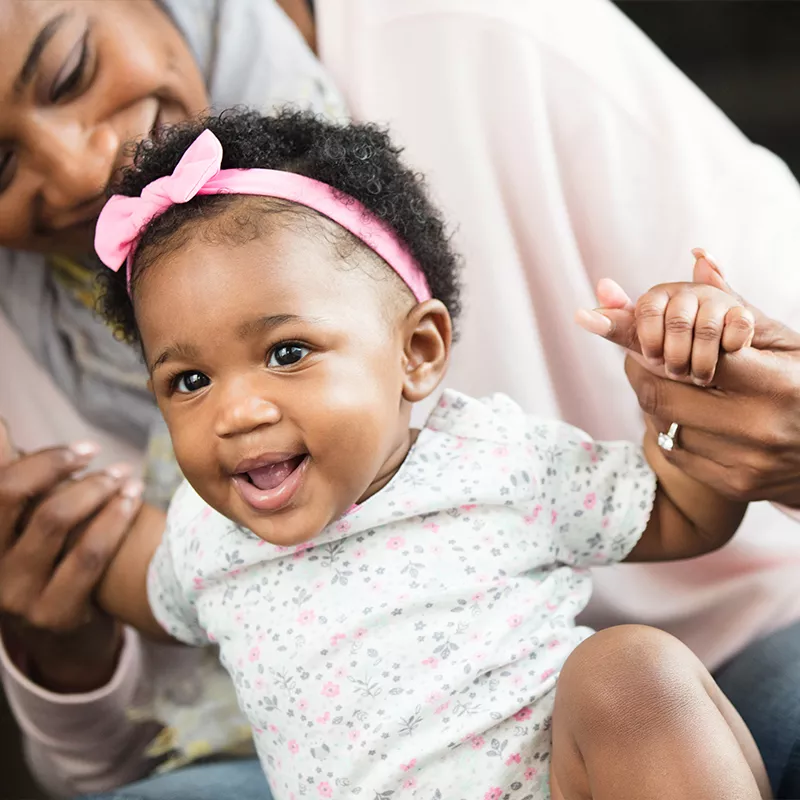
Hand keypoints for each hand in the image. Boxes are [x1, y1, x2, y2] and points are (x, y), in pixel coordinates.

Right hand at [0, 421, 143, 691]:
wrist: (64, 633)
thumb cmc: (47, 558)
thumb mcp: (22, 522)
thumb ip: (10, 473)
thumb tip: (1, 423)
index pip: (0, 482)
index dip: (40, 459)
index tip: (83, 448)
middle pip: (11, 494)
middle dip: (58, 466)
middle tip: (98, 454)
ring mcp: (14, 593)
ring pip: (54, 521)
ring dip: (96, 489)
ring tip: (126, 477)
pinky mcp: (52, 614)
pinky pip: (88, 556)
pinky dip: (115, 520)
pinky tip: (134, 501)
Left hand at [579, 250, 799, 506]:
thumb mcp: (781, 341)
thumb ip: (733, 305)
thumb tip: (696, 257)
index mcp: (775, 384)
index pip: (689, 358)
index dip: (650, 344)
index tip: (630, 335)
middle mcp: (757, 428)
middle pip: (662, 395)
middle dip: (642, 371)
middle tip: (643, 355)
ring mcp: (743, 463)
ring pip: (662, 425)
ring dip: (653, 399)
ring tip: (668, 382)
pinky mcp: (731, 485)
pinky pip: (674, 452)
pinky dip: (668, 428)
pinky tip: (685, 414)